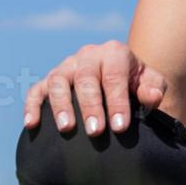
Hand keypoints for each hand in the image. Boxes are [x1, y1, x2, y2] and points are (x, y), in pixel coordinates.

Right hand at [22, 40, 168, 135]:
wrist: (118, 77)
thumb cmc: (136, 84)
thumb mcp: (151, 82)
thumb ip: (154, 88)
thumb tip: (151, 97)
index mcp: (114, 53)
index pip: (114, 76)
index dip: (117, 102)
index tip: (120, 127)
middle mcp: (87, 55)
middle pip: (86, 78)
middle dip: (90, 106)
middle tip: (95, 131)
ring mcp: (66, 67)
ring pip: (58, 80)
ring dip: (60, 105)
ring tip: (66, 129)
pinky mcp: (48, 80)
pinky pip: (36, 90)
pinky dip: (32, 105)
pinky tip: (32, 124)